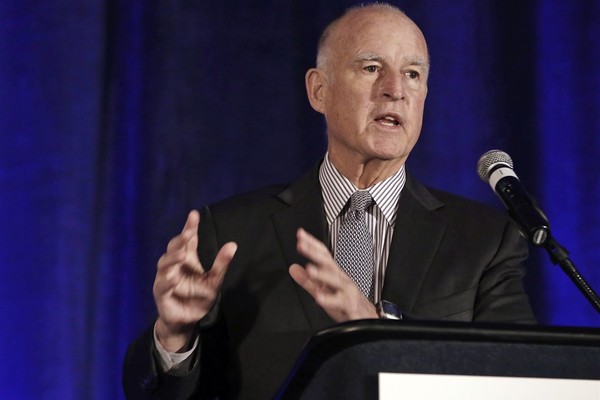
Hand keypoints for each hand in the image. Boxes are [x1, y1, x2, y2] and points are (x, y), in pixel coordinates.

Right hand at [153, 210, 236, 351]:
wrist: (186, 321)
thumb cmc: (198, 297)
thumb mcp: (214, 281)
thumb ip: (221, 264)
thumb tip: (233, 244)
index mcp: (187, 260)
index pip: (188, 239)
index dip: (190, 227)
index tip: (194, 214)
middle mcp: (174, 266)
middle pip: (174, 248)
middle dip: (180, 240)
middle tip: (188, 232)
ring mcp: (165, 279)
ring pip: (165, 264)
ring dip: (173, 258)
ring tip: (182, 253)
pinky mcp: (162, 295)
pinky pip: (163, 286)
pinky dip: (168, 281)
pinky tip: (175, 277)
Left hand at [288, 228, 376, 321]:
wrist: (367, 317)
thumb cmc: (345, 302)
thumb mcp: (323, 291)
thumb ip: (307, 281)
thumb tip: (293, 268)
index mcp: (333, 273)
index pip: (323, 255)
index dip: (312, 244)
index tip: (300, 234)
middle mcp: (341, 279)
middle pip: (328, 262)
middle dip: (314, 253)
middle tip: (301, 245)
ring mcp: (346, 291)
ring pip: (336, 280)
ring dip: (323, 274)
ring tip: (310, 269)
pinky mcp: (350, 306)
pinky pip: (340, 302)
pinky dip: (330, 300)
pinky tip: (319, 297)